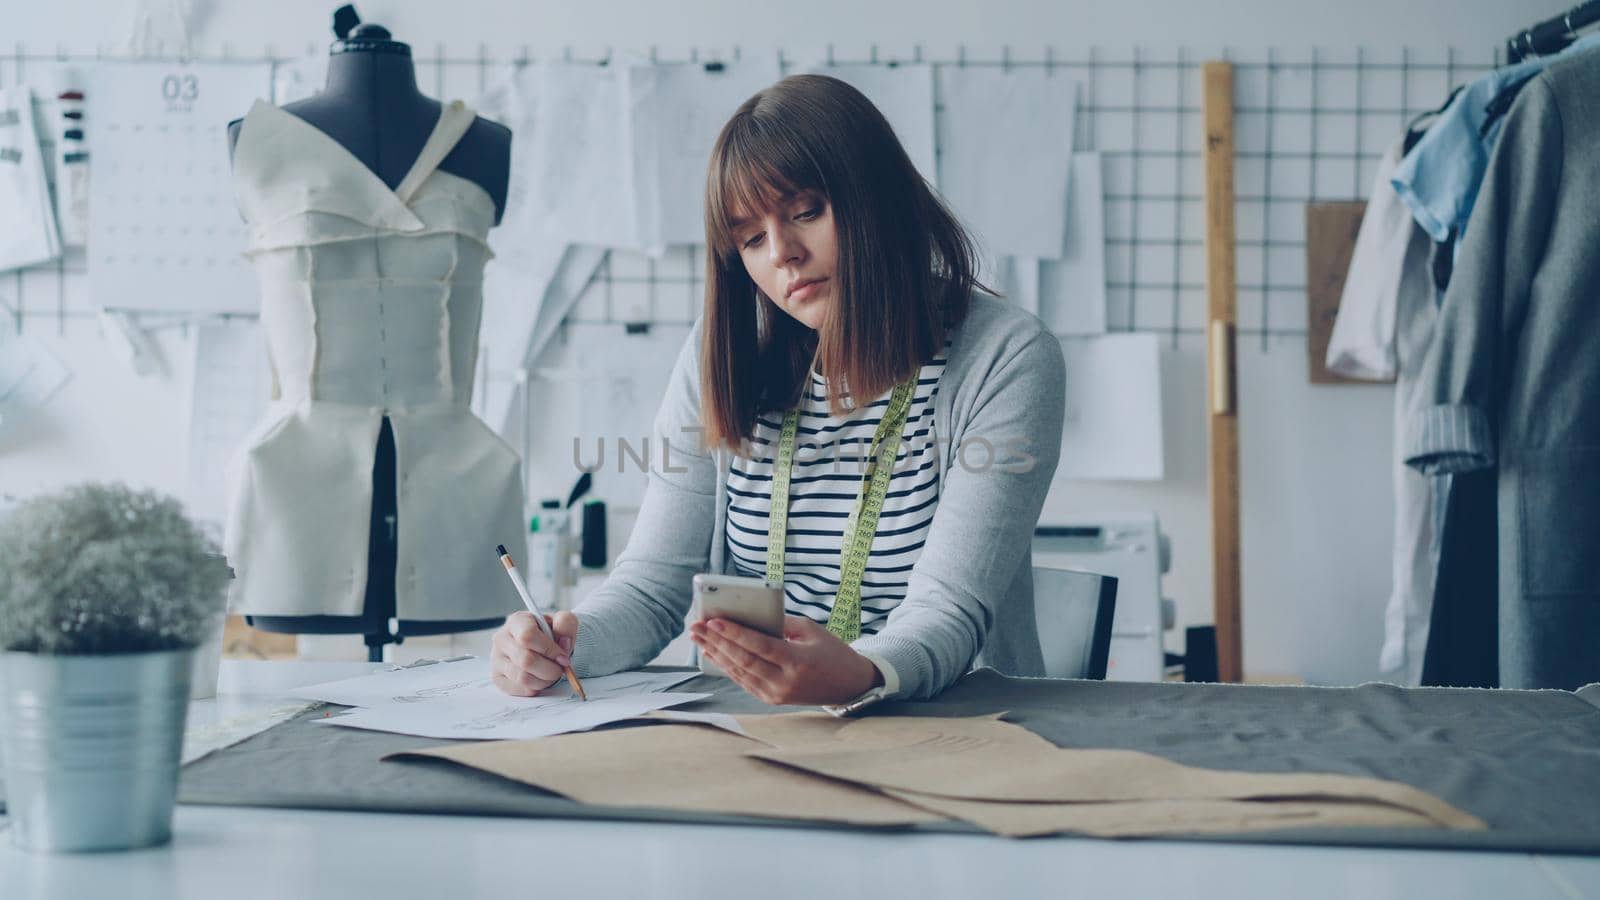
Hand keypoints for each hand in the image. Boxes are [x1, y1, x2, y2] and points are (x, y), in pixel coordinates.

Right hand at [491, 610, 579, 695]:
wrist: (540, 645)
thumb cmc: (549, 633)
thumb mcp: (562, 621)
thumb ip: (566, 624)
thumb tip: (564, 643)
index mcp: (516, 621)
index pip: (528, 636)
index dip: (549, 649)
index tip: (562, 656)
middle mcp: (502, 639)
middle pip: (526, 660)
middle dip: (550, 669)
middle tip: (560, 668)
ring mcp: (496, 660)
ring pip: (523, 678)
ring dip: (544, 680)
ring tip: (550, 674)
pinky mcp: (498, 678)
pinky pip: (519, 689)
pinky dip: (535, 688)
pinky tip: (540, 679)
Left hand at [689, 614, 880, 705]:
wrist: (849, 685)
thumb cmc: (832, 652)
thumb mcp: (812, 631)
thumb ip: (781, 624)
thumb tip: (750, 616)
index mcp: (798, 662)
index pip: (760, 647)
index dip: (735, 634)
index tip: (714, 621)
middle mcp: (785, 683)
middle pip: (743, 660)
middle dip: (717, 642)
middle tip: (697, 626)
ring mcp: (777, 695)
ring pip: (739, 673)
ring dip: (716, 654)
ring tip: (698, 638)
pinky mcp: (772, 699)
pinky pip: (744, 681)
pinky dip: (726, 666)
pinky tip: (712, 654)